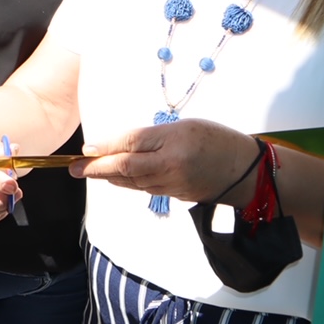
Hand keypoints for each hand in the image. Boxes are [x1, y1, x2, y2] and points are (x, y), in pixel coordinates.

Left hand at [71, 119, 258, 204]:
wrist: (248, 171)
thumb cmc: (216, 140)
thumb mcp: (183, 127)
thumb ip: (150, 136)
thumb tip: (118, 145)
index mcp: (172, 145)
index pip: (130, 145)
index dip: (106, 147)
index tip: (86, 150)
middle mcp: (170, 168)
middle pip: (126, 168)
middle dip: (97, 169)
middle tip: (74, 169)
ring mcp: (173, 185)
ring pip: (133, 181)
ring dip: (109, 178)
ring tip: (89, 172)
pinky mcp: (177, 195)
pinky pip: (146, 188)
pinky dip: (128, 183)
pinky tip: (117, 179)